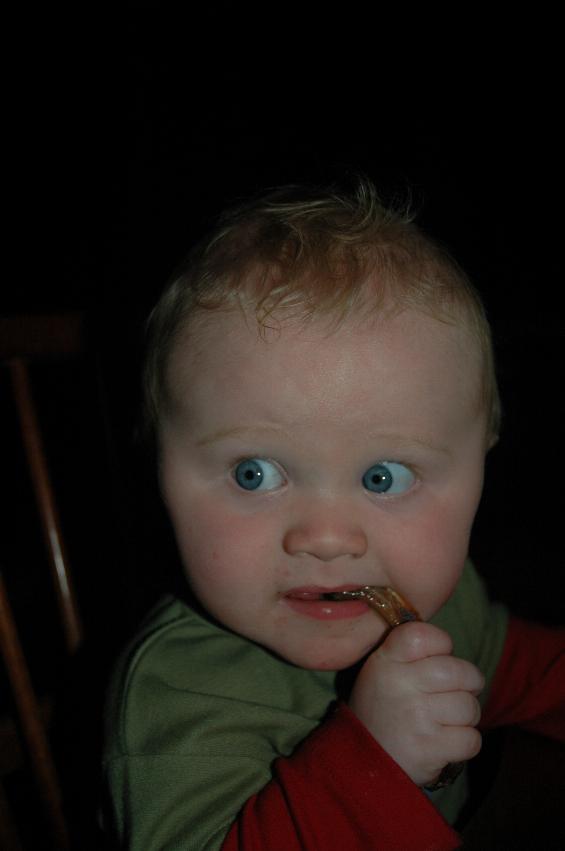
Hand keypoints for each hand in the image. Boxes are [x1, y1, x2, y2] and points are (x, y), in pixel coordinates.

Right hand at [348, 622, 483, 786]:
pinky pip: (471, 739)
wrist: (363, 761)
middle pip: (460, 672)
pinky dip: (465, 742)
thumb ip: (410, 653)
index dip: (442, 644)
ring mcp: (416, 717)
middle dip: (468, 683)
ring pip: (470, 707)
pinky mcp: (429, 749)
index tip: (438, 658)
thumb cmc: (383, 708)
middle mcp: (399, 684)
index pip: (426, 636)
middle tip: (456, 692)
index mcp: (386, 660)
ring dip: (466, 716)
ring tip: (447, 719)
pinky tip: (446, 742)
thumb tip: (449, 645)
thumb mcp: (381, 670)